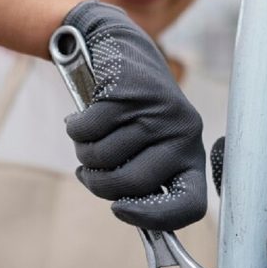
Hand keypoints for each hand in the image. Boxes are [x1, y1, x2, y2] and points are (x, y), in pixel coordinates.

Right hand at [63, 0, 206, 230]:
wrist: (117, 49)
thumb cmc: (129, 112)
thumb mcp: (146, 146)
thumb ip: (141, 180)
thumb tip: (129, 214)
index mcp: (190, 155)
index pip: (189, 204)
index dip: (154, 218)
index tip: (121, 210)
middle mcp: (182, 134)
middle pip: (130, 185)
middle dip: (99, 181)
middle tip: (90, 166)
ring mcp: (156, 112)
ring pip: (103, 158)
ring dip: (85, 151)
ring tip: (92, 134)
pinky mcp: (128, 92)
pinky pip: (86, 131)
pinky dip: (76, 127)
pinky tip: (83, 116)